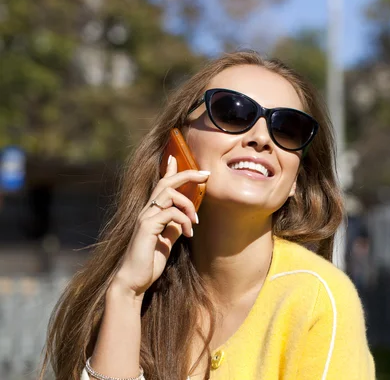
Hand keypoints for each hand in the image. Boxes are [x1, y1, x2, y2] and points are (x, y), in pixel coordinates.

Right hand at [110, 156, 208, 300]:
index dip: (170, 169)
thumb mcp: (168, 240)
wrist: (134, 280)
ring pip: (170, 195)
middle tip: (206, 174)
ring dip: (189, 206)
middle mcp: (147, 210)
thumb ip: (175, 226)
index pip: (161, 184)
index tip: (177, 157)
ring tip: (195, 223)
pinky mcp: (146, 226)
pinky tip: (188, 234)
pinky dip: (184, 221)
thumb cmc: (150, 260)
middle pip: (166, 182)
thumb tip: (186, 216)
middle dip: (187, 174)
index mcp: (152, 212)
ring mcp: (145, 217)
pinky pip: (171, 213)